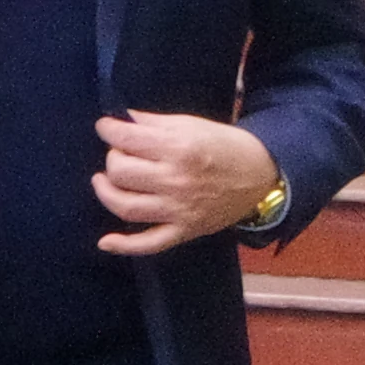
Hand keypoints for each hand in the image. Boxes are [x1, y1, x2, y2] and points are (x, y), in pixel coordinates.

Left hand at [94, 114, 283, 256]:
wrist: (260, 176)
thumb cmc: (225, 146)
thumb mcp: (191, 124)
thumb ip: (154, 122)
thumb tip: (122, 118)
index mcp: (179, 148)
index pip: (127, 139)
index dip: (108, 130)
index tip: (105, 127)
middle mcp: (175, 180)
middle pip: (120, 172)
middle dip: (112, 158)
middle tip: (120, 153)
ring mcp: (178, 210)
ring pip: (126, 206)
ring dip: (106, 192)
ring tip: (104, 181)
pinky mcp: (183, 231)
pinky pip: (148, 244)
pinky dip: (124, 246)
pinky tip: (105, 242)